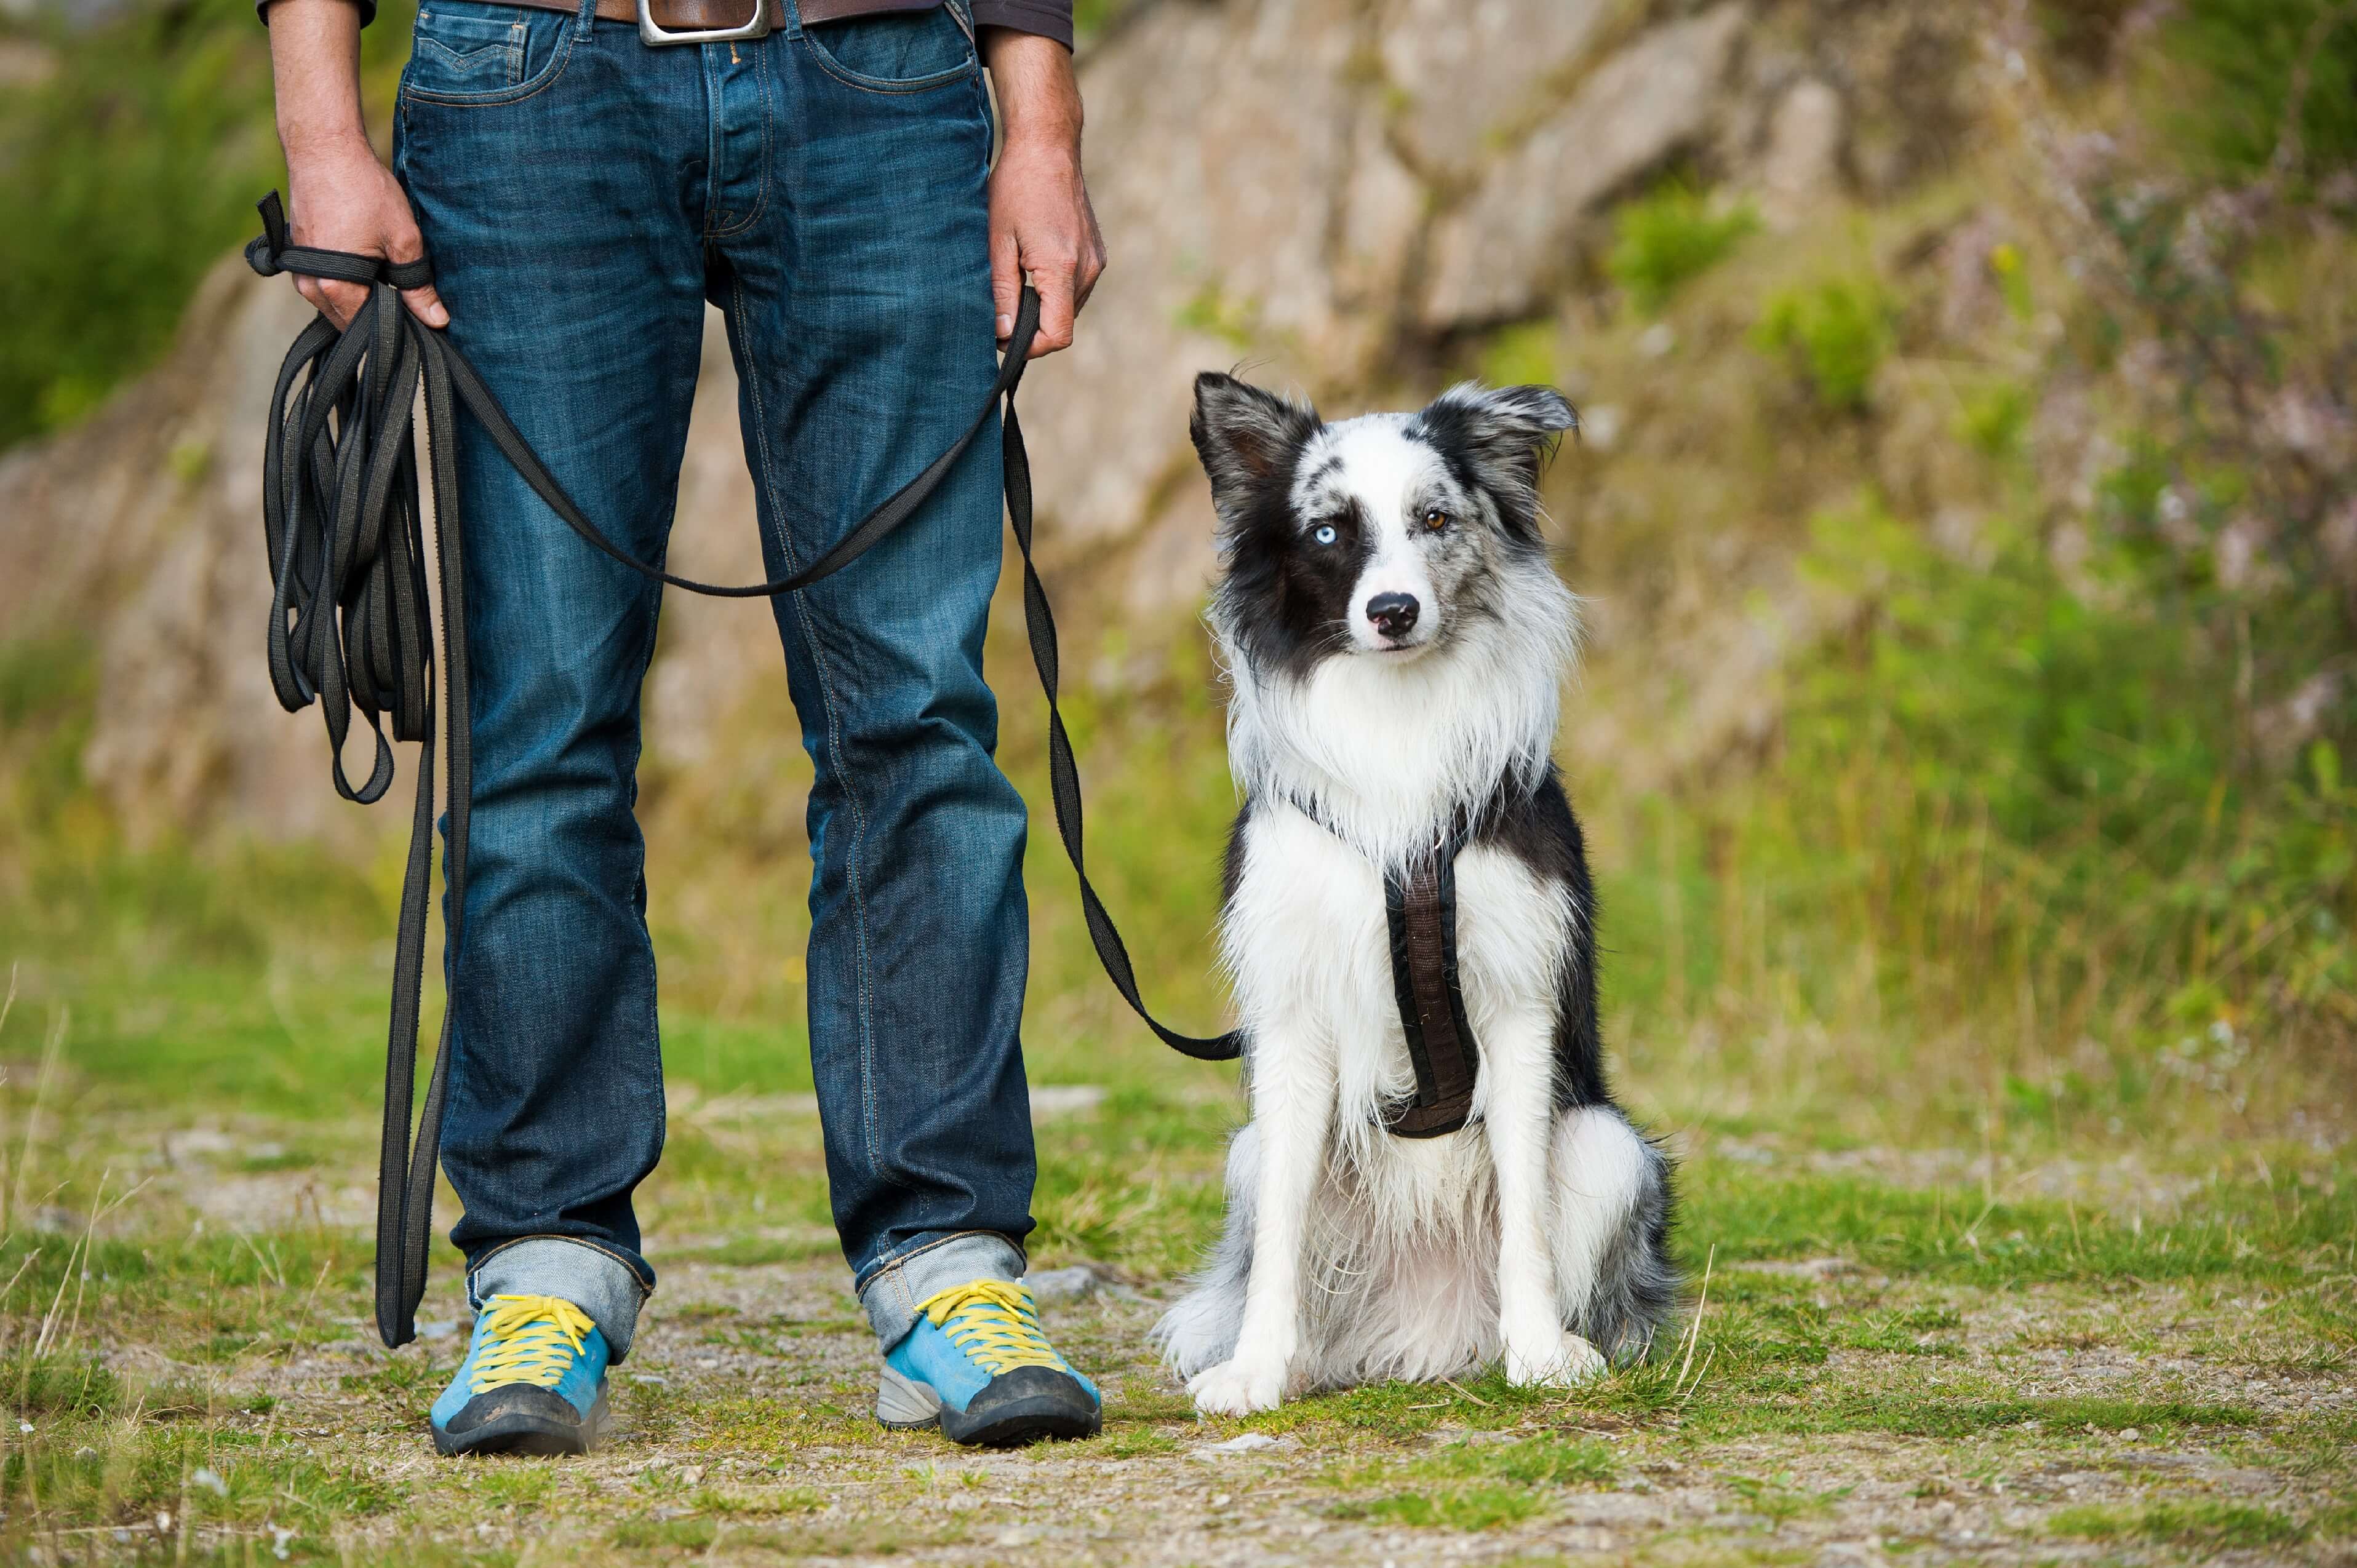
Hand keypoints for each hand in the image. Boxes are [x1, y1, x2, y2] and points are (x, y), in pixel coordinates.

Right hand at [283, 139, 447, 330]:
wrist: (324, 148)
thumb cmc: (363, 189)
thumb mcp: (403, 239)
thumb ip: (418, 286)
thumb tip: (437, 321)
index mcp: (335, 287)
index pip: (367, 331)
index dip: (396, 333)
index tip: (420, 330)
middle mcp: (309, 285)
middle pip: (348, 323)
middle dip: (377, 323)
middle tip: (410, 311)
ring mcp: (299, 271)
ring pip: (334, 306)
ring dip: (361, 303)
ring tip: (391, 289)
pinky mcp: (298, 257)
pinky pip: (324, 286)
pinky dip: (347, 287)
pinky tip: (370, 272)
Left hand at [983, 32, 1104, 358]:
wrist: (1048, 146)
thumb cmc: (1016, 187)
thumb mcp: (997, 241)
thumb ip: (1001, 291)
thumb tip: (1003, 333)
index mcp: (1062, 267)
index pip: (1057, 336)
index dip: (1029, 348)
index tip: (1002, 338)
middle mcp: (1087, 269)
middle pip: (1063, 325)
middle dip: (1032, 328)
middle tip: (1000, 311)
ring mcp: (1095, 261)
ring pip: (1069, 309)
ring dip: (1043, 308)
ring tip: (1015, 281)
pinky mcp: (1096, 254)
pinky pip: (1075, 288)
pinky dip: (1053, 290)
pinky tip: (1031, 266)